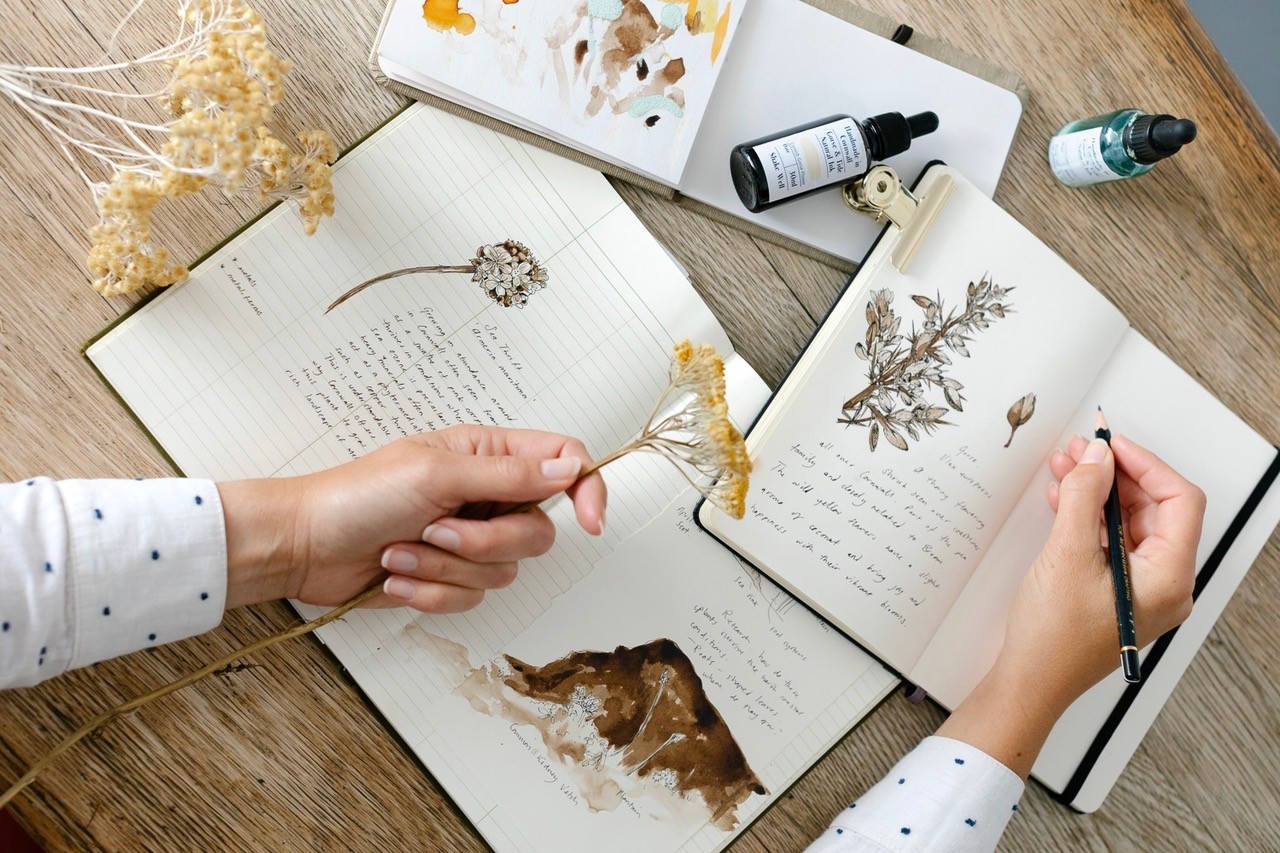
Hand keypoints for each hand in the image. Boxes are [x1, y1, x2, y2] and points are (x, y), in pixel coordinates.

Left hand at [218, 425, 606, 613]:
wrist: (303, 545)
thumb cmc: (356, 495)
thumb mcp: (437, 474)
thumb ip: (510, 475)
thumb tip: (570, 470)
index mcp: (488, 454)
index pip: (564, 462)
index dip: (586, 489)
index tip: (589, 521)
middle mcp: (486, 494)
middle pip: (538, 532)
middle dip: (486, 542)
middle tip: (439, 529)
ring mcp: (468, 537)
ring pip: (503, 570)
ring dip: (447, 568)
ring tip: (401, 550)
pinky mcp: (449, 575)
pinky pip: (470, 598)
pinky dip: (430, 590)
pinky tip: (396, 574)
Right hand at [939, 433, 1204, 776]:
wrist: (1029, 682)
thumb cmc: (1052, 638)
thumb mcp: (1066, 555)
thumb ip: (1084, 498)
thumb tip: (1097, 459)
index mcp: (1169, 578)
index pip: (1179, 502)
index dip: (1146, 465)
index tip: (1111, 445)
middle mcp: (1165, 584)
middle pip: (1154, 510)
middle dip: (1116, 475)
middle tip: (1083, 451)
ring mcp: (1142, 590)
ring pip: (1129, 523)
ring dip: (1098, 493)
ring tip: (1065, 468)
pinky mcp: (1117, 592)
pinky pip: (1112, 543)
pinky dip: (1089, 517)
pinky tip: (1061, 500)